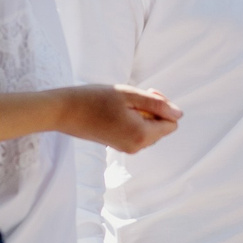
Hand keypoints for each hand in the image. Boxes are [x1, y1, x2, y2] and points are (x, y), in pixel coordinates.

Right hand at [54, 84, 181, 151]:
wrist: (63, 112)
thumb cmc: (94, 99)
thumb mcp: (129, 95)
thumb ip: (157, 104)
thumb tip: (179, 114)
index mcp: (142, 135)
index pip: (172, 124)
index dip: (164, 107)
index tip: (147, 93)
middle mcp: (137, 146)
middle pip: (162, 129)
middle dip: (155, 111)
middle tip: (136, 95)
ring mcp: (126, 148)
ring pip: (149, 131)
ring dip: (143, 115)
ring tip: (124, 102)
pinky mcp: (117, 145)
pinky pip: (136, 133)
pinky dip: (133, 121)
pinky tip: (117, 111)